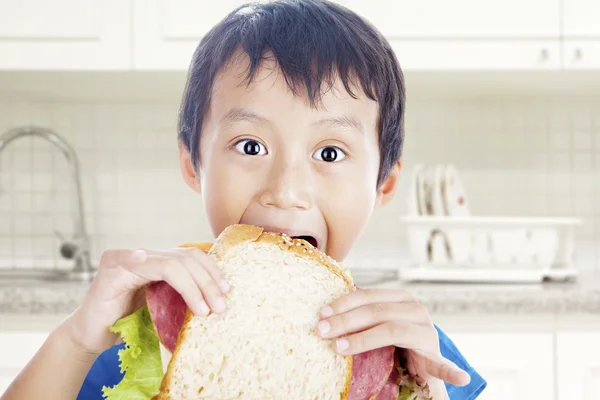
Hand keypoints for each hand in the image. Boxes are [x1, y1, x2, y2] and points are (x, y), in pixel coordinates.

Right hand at [66, 247, 228, 355]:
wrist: (92, 335)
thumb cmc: (129, 324)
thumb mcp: (163, 308)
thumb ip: (182, 297)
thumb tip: (218, 300)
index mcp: (160, 261)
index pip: (193, 257)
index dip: (212, 272)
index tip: (226, 291)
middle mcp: (146, 256)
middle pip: (186, 259)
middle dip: (207, 283)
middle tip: (220, 307)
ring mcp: (127, 260)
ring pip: (169, 264)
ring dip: (191, 287)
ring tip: (203, 309)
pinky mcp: (109, 269)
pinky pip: (125, 259)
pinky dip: (133, 257)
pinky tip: (141, 258)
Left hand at [316, 288, 470, 391]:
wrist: (421, 362)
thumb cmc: (391, 340)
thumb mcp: (376, 323)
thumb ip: (359, 315)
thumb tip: (322, 313)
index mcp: (400, 298)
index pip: (369, 295)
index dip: (344, 302)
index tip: (321, 313)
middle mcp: (415, 310)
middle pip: (376, 311)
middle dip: (345, 320)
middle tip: (321, 331)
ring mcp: (427, 332)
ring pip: (392, 329)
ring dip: (363, 339)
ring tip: (340, 347)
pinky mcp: (435, 355)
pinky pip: (440, 363)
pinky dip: (449, 371)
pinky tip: (458, 377)